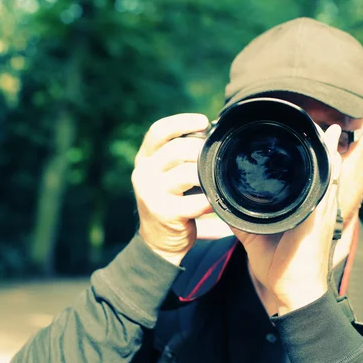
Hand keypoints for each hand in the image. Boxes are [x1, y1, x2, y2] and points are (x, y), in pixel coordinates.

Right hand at [132, 113, 212, 264]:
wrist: (158, 240)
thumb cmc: (171, 200)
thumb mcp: (166, 174)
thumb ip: (180, 154)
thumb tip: (212, 133)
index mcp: (144, 159)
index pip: (158, 131)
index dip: (181, 122)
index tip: (203, 121)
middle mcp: (143, 173)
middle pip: (176, 149)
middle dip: (201, 151)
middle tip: (216, 157)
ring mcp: (152, 194)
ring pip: (188, 173)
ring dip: (208, 175)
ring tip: (218, 179)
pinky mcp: (165, 213)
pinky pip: (198, 201)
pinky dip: (212, 200)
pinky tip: (218, 200)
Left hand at [231, 124, 341, 314]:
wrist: (291, 292)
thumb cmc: (279, 267)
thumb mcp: (254, 236)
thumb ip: (241, 217)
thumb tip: (221, 202)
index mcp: (300, 211)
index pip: (305, 178)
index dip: (305, 158)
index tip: (297, 136)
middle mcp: (314, 208)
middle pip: (321, 171)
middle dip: (321, 147)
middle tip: (317, 123)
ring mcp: (320, 211)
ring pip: (329, 173)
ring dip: (329, 150)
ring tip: (327, 127)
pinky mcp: (321, 216)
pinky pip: (329, 183)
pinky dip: (331, 163)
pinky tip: (332, 143)